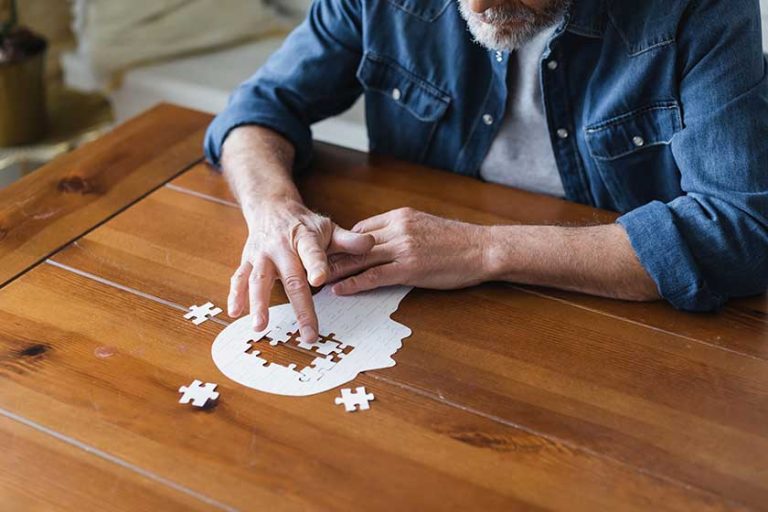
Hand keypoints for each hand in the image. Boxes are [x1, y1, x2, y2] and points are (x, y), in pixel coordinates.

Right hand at [228, 199, 374, 341]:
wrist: (271, 207)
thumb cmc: (304, 224)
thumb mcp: (328, 227)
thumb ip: (348, 240)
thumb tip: (371, 244)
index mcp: (304, 238)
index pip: (312, 253)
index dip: (316, 265)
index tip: (320, 280)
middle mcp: (280, 247)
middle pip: (290, 278)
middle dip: (299, 307)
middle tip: (307, 332)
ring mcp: (261, 256)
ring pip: (259, 280)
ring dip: (258, 304)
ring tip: (260, 326)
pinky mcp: (247, 261)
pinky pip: (239, 278)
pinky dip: (235, 295)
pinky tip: (234, 312)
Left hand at [327, 207, 492, 294]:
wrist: (483, 249)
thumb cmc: (457, 242)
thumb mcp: (424, 227)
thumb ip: (400, 232)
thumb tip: (380, 243)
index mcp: (400, 216)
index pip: (360, 230)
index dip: (341, 244)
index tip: (324, 255)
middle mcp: (398, 228)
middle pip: (354, 243)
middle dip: (329, 256)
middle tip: (308, 268)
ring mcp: (403, 247)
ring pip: (359, 259)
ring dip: (335, 271)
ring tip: (314, 282)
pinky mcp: (410, 267)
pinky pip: (375, 276)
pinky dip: (354, 283)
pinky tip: (340, 291)